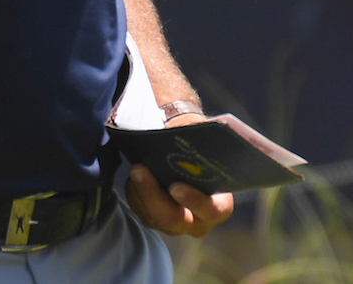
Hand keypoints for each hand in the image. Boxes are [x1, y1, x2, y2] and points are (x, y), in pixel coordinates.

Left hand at [127, 115, 234, 238]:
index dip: (194, 201)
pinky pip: (140, 211)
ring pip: (151, 216)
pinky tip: (135, 174)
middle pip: (172, 219)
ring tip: (136, 167)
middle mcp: (196, 223)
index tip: (175, 186)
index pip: (211, 210)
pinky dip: (134, 192)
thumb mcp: (210, 147)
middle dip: (153, 194)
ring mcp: (173, 226)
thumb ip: (205, 138)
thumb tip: (195, 126)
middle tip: (140, 170)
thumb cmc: (205, 156)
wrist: (193, 164)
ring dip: (140, 191)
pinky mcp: (154, 221)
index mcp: (218, 208)